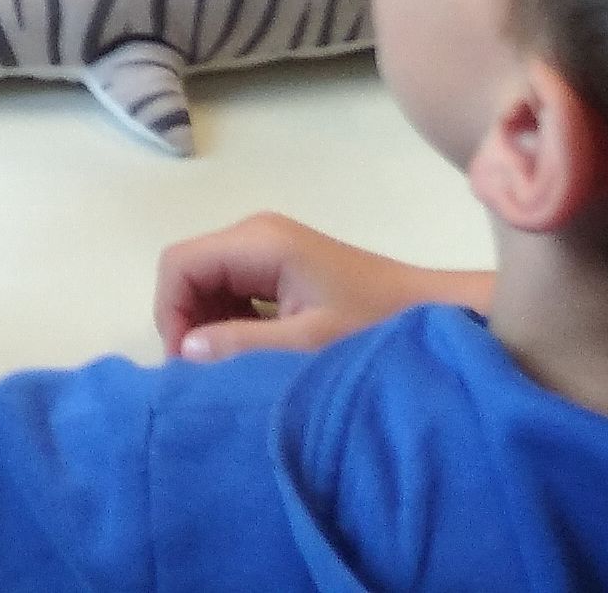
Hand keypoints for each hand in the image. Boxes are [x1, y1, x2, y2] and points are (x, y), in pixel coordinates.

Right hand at [153, 213, 492, 362]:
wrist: (435, 314)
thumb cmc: (376, 326)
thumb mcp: (308, 344)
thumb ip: (243, 345)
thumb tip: (185, 350)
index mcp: (259, 241)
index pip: (179, 264)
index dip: (172, 314)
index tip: (191, 365)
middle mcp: (256, 234)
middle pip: (189, 271)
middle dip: (189, 322)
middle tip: (211, 372)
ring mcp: (268, 248)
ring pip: (207, 283)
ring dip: (210, 326)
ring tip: (235, 366)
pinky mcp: (281, 266)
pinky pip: (231, 289)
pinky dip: (230, 322)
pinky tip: (255, 352)